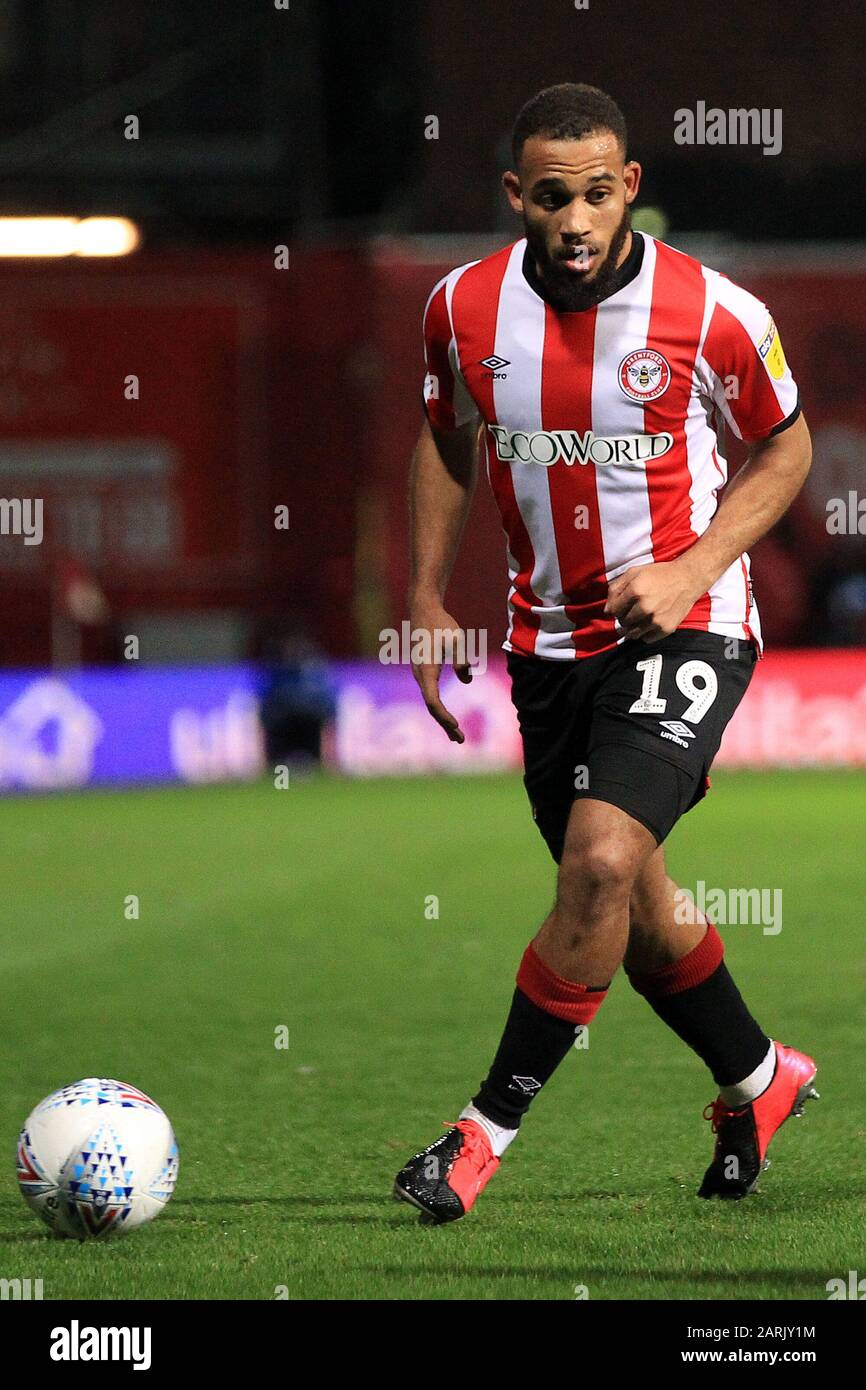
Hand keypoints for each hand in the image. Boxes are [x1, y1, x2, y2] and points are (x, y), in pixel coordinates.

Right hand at [408, 602, 472, 742]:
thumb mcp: (457, 640)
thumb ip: (462, 660)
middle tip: (460, 740)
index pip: (432, 700)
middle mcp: (420, 675)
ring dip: (442, 719)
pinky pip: (430, 695)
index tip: (456, 725)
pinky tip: (448, 718)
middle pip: (431, 706)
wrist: (423, 609)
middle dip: (445, 724)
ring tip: (456, 735)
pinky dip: (439, 709)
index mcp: (426, 670)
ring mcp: (420, 674)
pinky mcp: (423, 672)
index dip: (444, 716)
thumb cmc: (441, 623)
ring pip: (430, 702)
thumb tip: (466, 679)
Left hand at [604, 559, 702, 642]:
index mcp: (635, 590)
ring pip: (632, 634)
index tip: (621, 606)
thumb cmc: (660, 574)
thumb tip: (607, 610)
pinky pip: (646, 639)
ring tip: (640, 617)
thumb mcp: (634, 572)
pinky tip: (649, 623)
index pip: (613, 610)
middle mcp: (645, 607)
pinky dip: (645, 633)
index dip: (614, 608)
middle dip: (624, 617)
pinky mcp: (666, 628)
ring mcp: (656, 619)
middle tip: (632, 610)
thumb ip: (616, 588)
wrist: (687, 579)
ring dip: (632, 628)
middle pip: (622, 622)